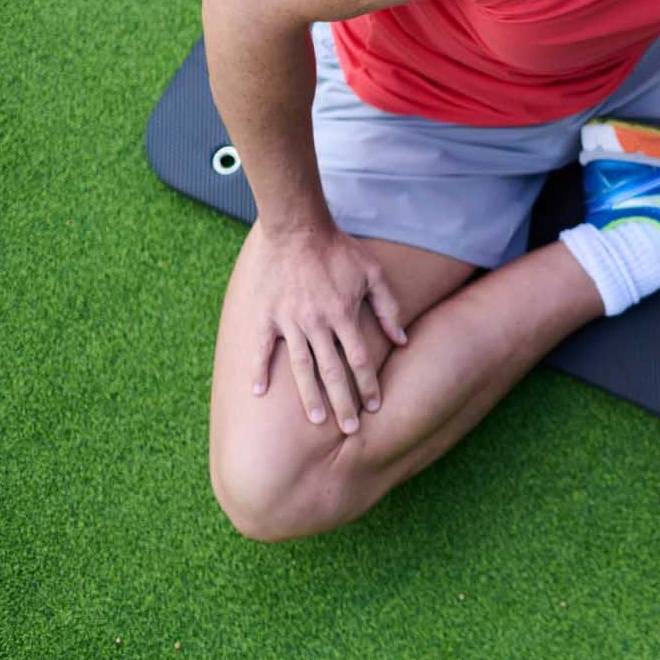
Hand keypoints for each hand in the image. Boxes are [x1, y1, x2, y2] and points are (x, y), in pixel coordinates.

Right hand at [244, 221, 407, 432]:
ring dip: (310, 397)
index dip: (368, 386)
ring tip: (318, 421)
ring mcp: (289, 321)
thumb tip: (402, 340)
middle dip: (343, 403)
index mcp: (344, 315)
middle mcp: (318, 324)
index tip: (374, 408)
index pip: (360, 360)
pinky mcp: (265, 316)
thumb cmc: (338, 250)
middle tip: (350, 431)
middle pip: (333, 372)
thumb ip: (389, 308)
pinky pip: (261, 348)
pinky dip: (258, 370)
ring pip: (301, 367)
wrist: (297, 228)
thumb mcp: (373, 274)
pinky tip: (258, 393)